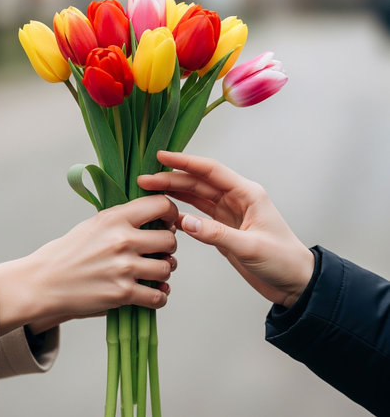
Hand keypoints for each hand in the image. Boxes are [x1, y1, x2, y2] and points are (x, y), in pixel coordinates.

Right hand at [0, 195, 177, 335]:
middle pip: (170, 239)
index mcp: (115, 218)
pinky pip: (158, 296)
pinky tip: (152, 293)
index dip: (172, 213)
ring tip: (154, 273)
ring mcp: (123, 268)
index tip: (170, 222)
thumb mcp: (95, 224)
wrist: (43, 282)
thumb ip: (125, 219)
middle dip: (169, 247)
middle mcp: (122, 240)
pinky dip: (159, 297)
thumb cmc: (69, 251)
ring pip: (167, 268)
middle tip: (160, 252)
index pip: (161, 205)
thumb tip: (159, 219)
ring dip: (164, 272)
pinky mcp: (122, 294)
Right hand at [138, 151, 313, 307]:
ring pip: (196, 197)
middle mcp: (236, 199)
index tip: (162, 157)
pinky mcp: (223, 229)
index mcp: (247, 194)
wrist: (294, 282)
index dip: (185, 162)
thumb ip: (216, 234)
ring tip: (150, 192)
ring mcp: (228, 214)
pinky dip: (182, 212)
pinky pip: (198, 216)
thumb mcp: (251, 247)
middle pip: (198, 183)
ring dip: (174, 193)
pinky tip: (167, 212)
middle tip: (145, 180)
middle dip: (171, 180)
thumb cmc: (283, 260)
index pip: (211, 171)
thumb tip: (183, 222)